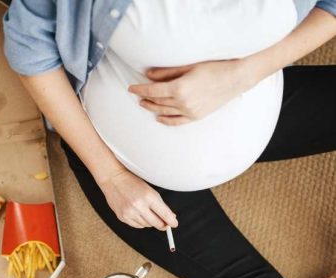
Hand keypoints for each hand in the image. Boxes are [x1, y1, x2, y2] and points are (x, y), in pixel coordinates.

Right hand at [98, 168, 178, 230]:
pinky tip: (140, 214)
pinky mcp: (122, 217)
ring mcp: (129, 213)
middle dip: (163, 224)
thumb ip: (160, 204)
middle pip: (157, 223)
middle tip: (165, 224)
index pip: (164, 214)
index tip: (174, 224)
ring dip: (151, 222)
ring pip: (147, 225)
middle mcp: (139, 206)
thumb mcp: (150, 190)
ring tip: (148, 213)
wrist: (113, 179)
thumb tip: (170, 218)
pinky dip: (141, 222)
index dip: (171, 221)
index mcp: (148, 196)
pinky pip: (137, 225)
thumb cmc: (133, 182)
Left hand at [128, 58, 252, 125]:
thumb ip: (167, 73)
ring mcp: (190, 112)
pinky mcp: (196, 117)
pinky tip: (159, 118)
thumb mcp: (188, 66)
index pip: (152, 91)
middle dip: (145, 98)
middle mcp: (183, 103)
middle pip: (158, 102)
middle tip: (137, 95)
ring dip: (152, 108)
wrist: (236, 78)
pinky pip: (177, 122)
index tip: (130, 88)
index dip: (140, 89)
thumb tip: (148, 75)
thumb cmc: (214, 67)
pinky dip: (166, 121)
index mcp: (179, 88)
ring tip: (144, 104)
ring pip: (165, 112)